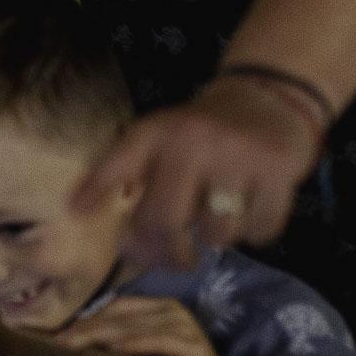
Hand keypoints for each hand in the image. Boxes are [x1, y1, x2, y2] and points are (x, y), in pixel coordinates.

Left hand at [55, 297, 228, 355]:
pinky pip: (160, 341)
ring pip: (134, 327)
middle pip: (119, 317)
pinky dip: (136, 344)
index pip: (113, 307)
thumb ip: (118, 345)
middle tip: (59, 341)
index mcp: (157, 308)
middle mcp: (171, 310)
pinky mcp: (195, 346)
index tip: (57, 333)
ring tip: (75, 345)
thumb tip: (75, 341)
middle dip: (86, 329)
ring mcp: (185, 326)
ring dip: (102, 336)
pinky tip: (114, 350)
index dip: (85, 319)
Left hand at [73, 75, 323, 268]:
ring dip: (216, 238)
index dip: (95, 190)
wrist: (268, 96)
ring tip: (217, 219)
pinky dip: (254, 232)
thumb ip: (126, 171)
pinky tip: (250, 210)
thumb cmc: (203, 130)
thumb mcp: (160, 137)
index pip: (119, 164)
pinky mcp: (278, 171)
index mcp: (159, 132)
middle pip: (166, 219)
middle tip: (175, 259)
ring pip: (217, 233)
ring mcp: (237, 156)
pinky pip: (259, 230)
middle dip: (167, 252)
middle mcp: (193, 141)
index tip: (76, 213)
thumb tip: (78, 210)